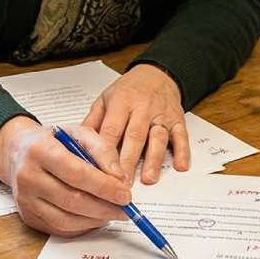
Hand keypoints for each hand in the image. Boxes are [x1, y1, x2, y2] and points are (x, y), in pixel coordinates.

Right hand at [0, 117, 131, 236]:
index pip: (76, 173)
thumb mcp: (79, 133)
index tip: (125, 194)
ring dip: (95, 220)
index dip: (104, 187)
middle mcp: (28, 176)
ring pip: (66, 219)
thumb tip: (119, 178)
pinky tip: (94, 218)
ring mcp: (26, 199)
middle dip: (104, 207)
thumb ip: (102, 150)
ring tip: (112, 213)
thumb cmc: (52, 141)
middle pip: (72, 200)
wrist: (18, 151)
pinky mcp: (27, 216)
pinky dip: (82, 226)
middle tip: (125, 209)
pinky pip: (59, 228)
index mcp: (41, 150)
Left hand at [83, 63, 189, 184]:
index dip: (106, 151)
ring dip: (154, 159)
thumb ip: (93, 121)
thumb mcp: (105, 98)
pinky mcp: (178, 120)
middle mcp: (143, 108)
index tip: (101, 172)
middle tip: (122, 184)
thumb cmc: (128, 90)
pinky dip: (182, 151)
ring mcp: (162, 114)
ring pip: (158, 138)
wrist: (157, 74)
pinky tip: (180, 167)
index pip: (112, 129)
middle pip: (135, 136)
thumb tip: (77, 145)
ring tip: (148, 180)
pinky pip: (181, 136)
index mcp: (122, 102)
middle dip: (128, 161)